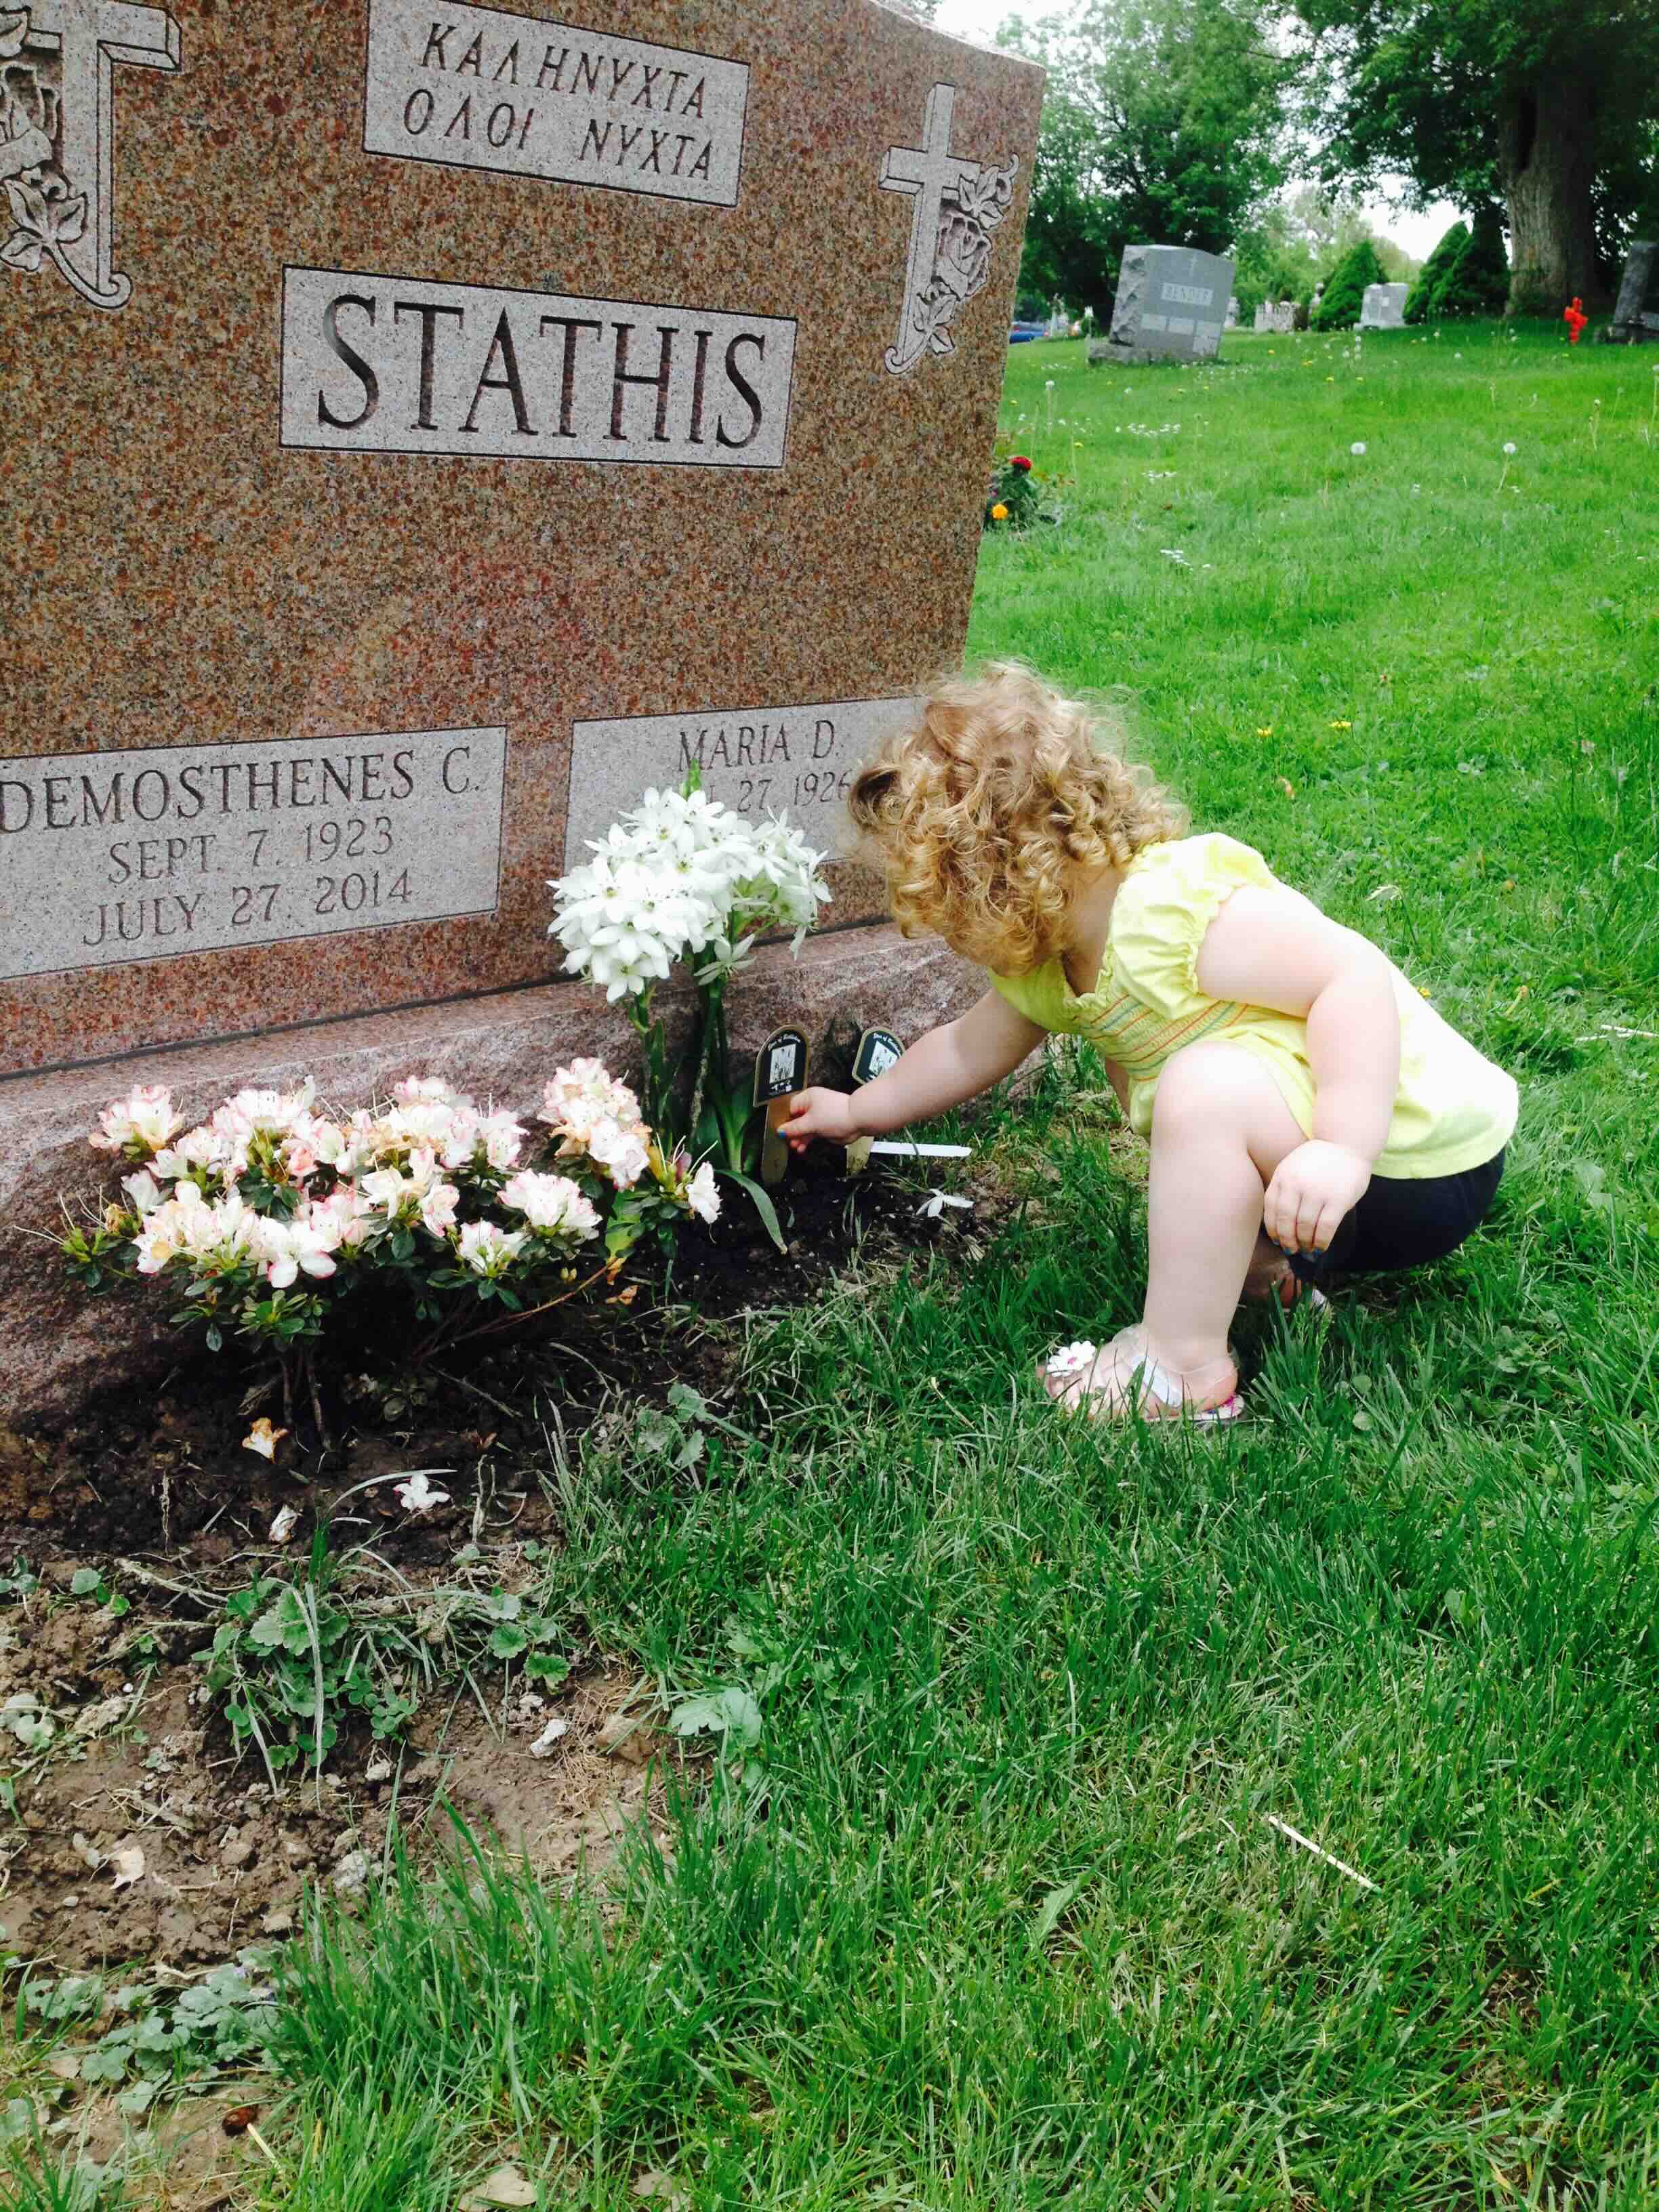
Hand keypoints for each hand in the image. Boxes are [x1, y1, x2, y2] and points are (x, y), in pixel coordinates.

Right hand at [784, 1087, 858, 1152]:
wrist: (857, 1120)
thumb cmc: (837, 1114)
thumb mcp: (810, 1122)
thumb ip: (794, 1128)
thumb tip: (781, 1130)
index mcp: (807, 1098)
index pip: (790, 1109)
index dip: (785, 1121)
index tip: (781, 1132)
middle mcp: (813, 1105)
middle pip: (796, 1119)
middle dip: (792, 1132)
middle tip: (787, 1141)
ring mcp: (820, 1116)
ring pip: (804, 1128)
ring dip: (799, 1138)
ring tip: (796, 1146)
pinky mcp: (825, 1125)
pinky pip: (812, 1133)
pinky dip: (807, 1140)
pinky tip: (802, 1147)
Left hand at [1262, 1140, 1370, 1255]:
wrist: (1347, 1143)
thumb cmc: (1319, 1160)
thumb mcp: (1293, 1166)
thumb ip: (1284, 1188)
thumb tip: (1278, 1225)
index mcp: (1283, 1175)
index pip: (1271, 1208)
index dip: (1272, 1228)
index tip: (1276, 1239)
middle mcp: (1297, 1183)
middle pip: (1286, 1220)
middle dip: (1287, 1239)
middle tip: (1291, 1249)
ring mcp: (1317, 1191)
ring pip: (1304, 1227)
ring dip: (1304, 1243)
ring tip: (1307, 1248)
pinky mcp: (1338, 1199)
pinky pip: (1325, 1227)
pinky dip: (1321, 1241)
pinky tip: (1321, 1246)